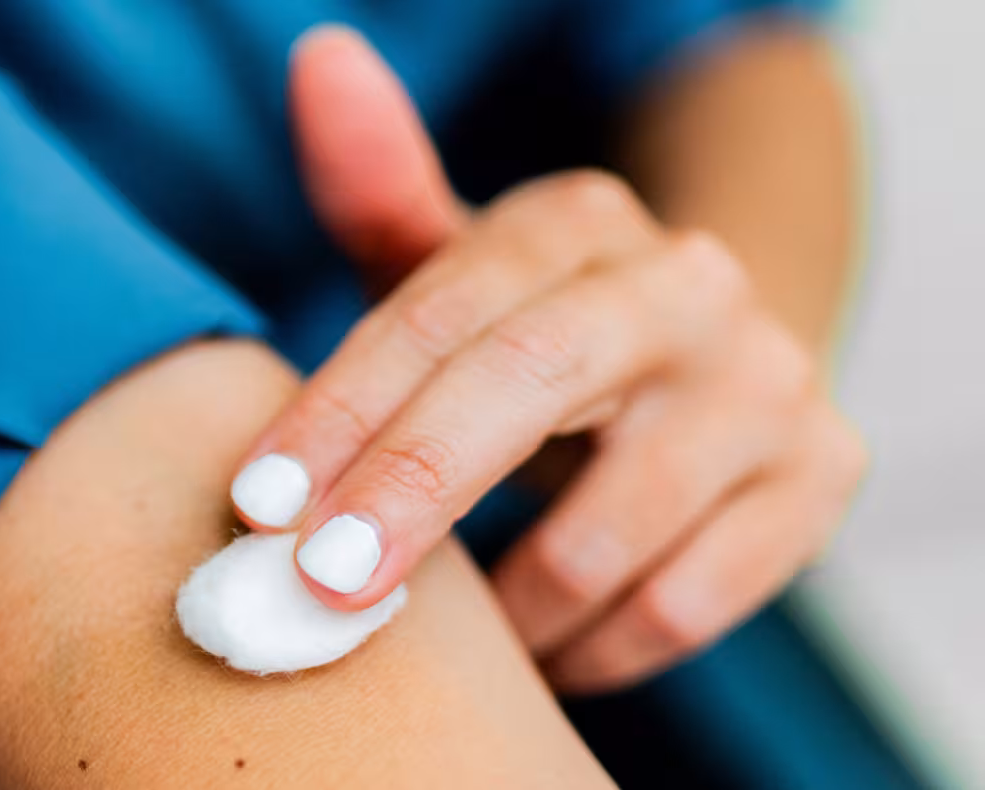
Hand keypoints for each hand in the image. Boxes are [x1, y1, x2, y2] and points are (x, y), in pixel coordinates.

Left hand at [228, 27, 865, 692]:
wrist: (705, 375)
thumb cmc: (529, 334)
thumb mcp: (452, 265)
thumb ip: (379, 186)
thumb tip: (319, 58)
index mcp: (577, 220)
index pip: (440, 310)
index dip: (340, 409)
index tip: (257, 501)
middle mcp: (685, 284)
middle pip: (529, 386)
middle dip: (411, 492)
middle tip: (321, 585)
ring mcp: (766, 381)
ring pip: (610, 526)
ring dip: (499, 604)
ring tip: (425, 632)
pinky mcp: (819, 476)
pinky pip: (682, 601)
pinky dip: (590, 646)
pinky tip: (535, 652)